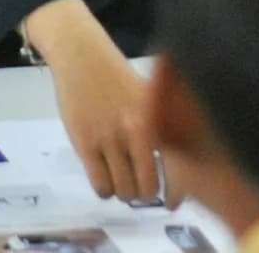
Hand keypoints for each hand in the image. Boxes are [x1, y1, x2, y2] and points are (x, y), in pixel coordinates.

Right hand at [26, 0, 168, 205]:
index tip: (172, 202)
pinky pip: (100, 185)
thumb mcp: (150, 98)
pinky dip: (105, 189)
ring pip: (123, 191)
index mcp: (158, 119)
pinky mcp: (85, 144)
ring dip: (124, 192)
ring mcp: (110, 139)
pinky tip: (105, 177)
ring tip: (121, 181)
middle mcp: (137, 132)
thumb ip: (162, 129)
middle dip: (145, 193)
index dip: (176, 194)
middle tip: (141, 188)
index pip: (176, 169)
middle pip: (148, 187)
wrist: (81, 56)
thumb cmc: (118, 76)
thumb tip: (175, 169)